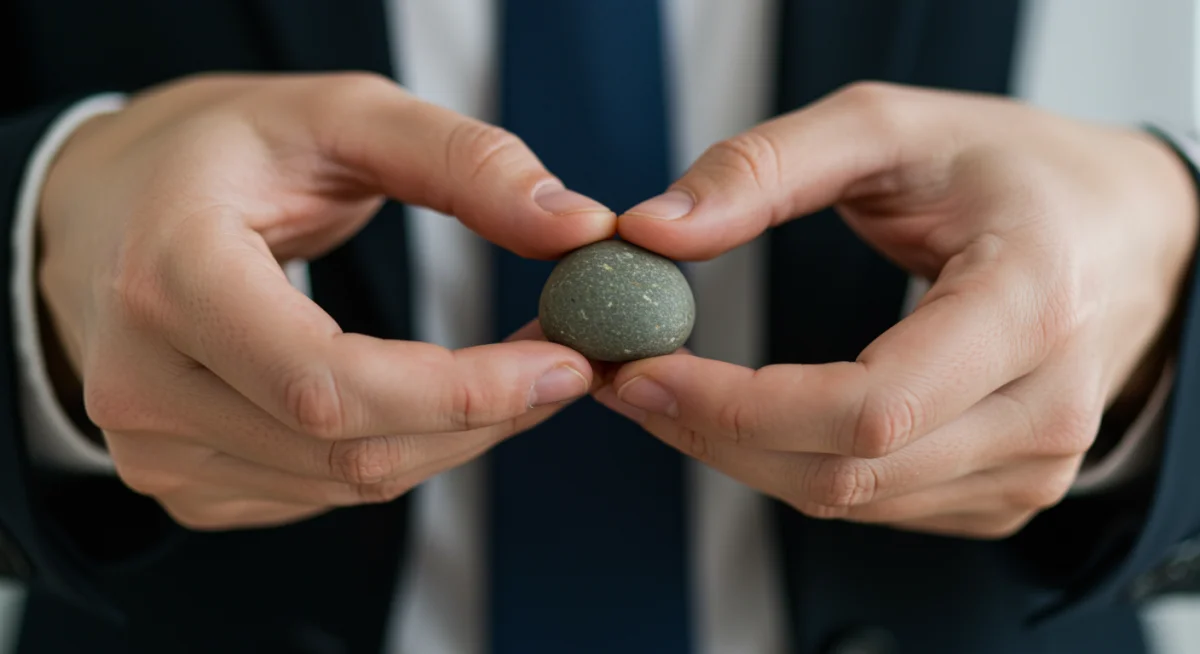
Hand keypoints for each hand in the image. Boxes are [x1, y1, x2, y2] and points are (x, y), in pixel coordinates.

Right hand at [38, 73, 612, 529]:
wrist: (108, 208)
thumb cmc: (221, 153)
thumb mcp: (340, 114)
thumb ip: (463, 160)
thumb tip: (575, 226)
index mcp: (171, 277)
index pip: (327, 382)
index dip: (461, 392)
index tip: (562, 364)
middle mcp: (144, 383)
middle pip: (350, 450)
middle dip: (483, 417)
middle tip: (561, 364)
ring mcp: (154, 447)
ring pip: (348, 483)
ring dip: (455, 437)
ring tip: (511, 371)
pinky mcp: (184, 480)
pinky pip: (322, 491)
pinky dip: (403, 451)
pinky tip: (434, 397)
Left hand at [596, 82, 1196, 537]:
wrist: (1124, 233)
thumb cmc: (1018, 172)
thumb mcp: (893, 127)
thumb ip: (767, 167)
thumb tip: (657, 229)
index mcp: (1032, 305)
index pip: (870, 409)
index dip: (740, 406)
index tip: (646, 372)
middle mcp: (1045, 408)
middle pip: (845, 471)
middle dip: (712, 432)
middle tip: (630, 377)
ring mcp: (1031, 466)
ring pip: (846, 499)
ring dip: (736, 452)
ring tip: (671, 386)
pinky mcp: (1004, 493)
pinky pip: (869, 503)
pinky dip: (787, 463)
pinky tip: (748, 412)